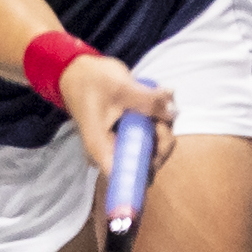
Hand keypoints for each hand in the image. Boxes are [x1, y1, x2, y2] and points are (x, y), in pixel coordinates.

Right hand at [56, 49, 176, 174]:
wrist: (78, 72)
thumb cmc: (90, 81)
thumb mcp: (120, 87)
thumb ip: (148, 101)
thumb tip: (174, 112)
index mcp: (101, 150)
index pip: (126, 179)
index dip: (147, 170)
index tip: (157, 139)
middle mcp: (112, 154)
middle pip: (146, 166)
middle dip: (162, 140)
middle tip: (162, 113)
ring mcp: (121, 146)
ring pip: (153, 151)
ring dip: (163, 128)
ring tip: (159, 101)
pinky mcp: (129, 137)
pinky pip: (151, 139)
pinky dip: (159, 123)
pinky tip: (157, 103)